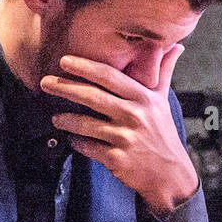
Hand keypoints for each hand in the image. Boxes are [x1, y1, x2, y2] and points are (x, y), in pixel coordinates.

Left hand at [41, 47, 198, 214]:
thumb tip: (176, 46)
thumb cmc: (163, 135)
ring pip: (84, 124)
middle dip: (64, 88)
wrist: (171, 175)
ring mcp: (125, 139)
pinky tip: (73, 139)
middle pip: (92, 97)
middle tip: (45, 83)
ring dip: (65, 120)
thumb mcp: (163, 103)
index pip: (110, 77)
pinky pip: (87, 147)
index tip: (64, 61)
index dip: (84, 67)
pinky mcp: (117, 159)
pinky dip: (76, 142)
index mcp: (144, 99)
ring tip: (56, 118)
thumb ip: (163, 73)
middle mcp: (135, 116)